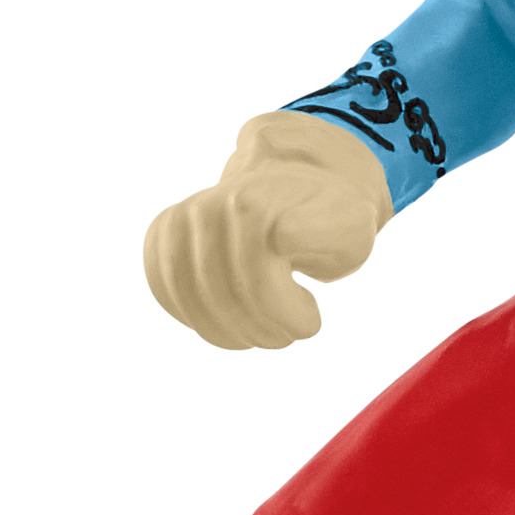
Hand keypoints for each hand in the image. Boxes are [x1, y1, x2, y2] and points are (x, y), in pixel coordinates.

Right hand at [143, 113, 392, 348]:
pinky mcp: (163, 233)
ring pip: (194, 304)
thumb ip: (324, 232)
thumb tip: (278, 234)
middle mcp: (215, 206)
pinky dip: (199, 319)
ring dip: (233, 333)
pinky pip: (166, 293)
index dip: (293, 318)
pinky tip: (230, 320)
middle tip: (289, 332)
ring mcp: (184, 218)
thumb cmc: (328, 219)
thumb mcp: (352, 227)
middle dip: (265, 331)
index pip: (262, 288)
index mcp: (259, 206)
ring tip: (264, 331)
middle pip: (229, 301)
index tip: (312, 316)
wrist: (296, 182)